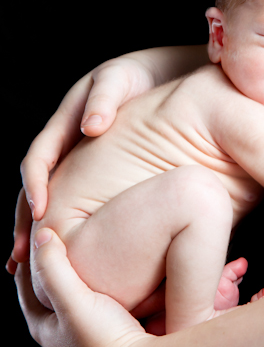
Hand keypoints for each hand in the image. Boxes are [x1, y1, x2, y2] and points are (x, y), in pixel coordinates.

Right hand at [9, 57, 153, 273]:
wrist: (160, 78)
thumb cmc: (137, 77)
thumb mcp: (118, 79)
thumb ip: (104, 98)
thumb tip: (90, 129)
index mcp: (63, 125)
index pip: (39, 158)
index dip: (37, 184)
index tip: (42, 211)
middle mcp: (65, 147)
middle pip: (36, 188)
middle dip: (26, 221)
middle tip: (21, 256)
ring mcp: (78, 162)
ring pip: (52, 201)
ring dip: (39, 232)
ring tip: (30, 269)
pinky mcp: (97, 174)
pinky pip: (77, 203)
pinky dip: (68, 227)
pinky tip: (71, 257)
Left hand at [15, 228, 152, 346]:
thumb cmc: (105, 338)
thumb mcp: (73, 300)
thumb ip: (54, 268)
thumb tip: (42, 235)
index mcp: (44, 328)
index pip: (26, 283)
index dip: (31, 254)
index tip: (40, 228)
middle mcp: (60, 335)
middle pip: (49, 290)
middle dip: (52, 262)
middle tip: (62, 233)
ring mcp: (84, 336)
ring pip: (74, 295)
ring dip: (76, 272)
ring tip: (86, 246)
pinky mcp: (108, 334)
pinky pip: (96, 300)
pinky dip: (97, 282)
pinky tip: (112, 269)